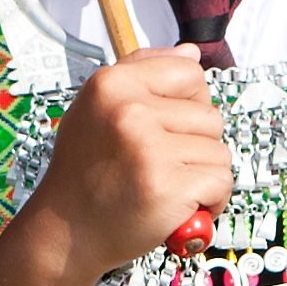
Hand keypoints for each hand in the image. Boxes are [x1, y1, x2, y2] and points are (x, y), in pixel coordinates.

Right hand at [32, 45, 231, 276]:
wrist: (65, 232)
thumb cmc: (87, 171)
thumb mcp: (97, 108)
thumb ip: (143, 73)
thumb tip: (192, 53)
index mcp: (112, 83)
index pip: (190, 72)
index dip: (189, 104)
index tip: (167, 128)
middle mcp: (128, 110)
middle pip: (210, 116)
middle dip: (196, 146)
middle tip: (159, 166)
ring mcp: (148, 149)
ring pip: (219, 152)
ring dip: (202, 175)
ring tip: (167, 187)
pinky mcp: (167, 187)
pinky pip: (220, 181)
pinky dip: (210, 200)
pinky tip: (180, 207)